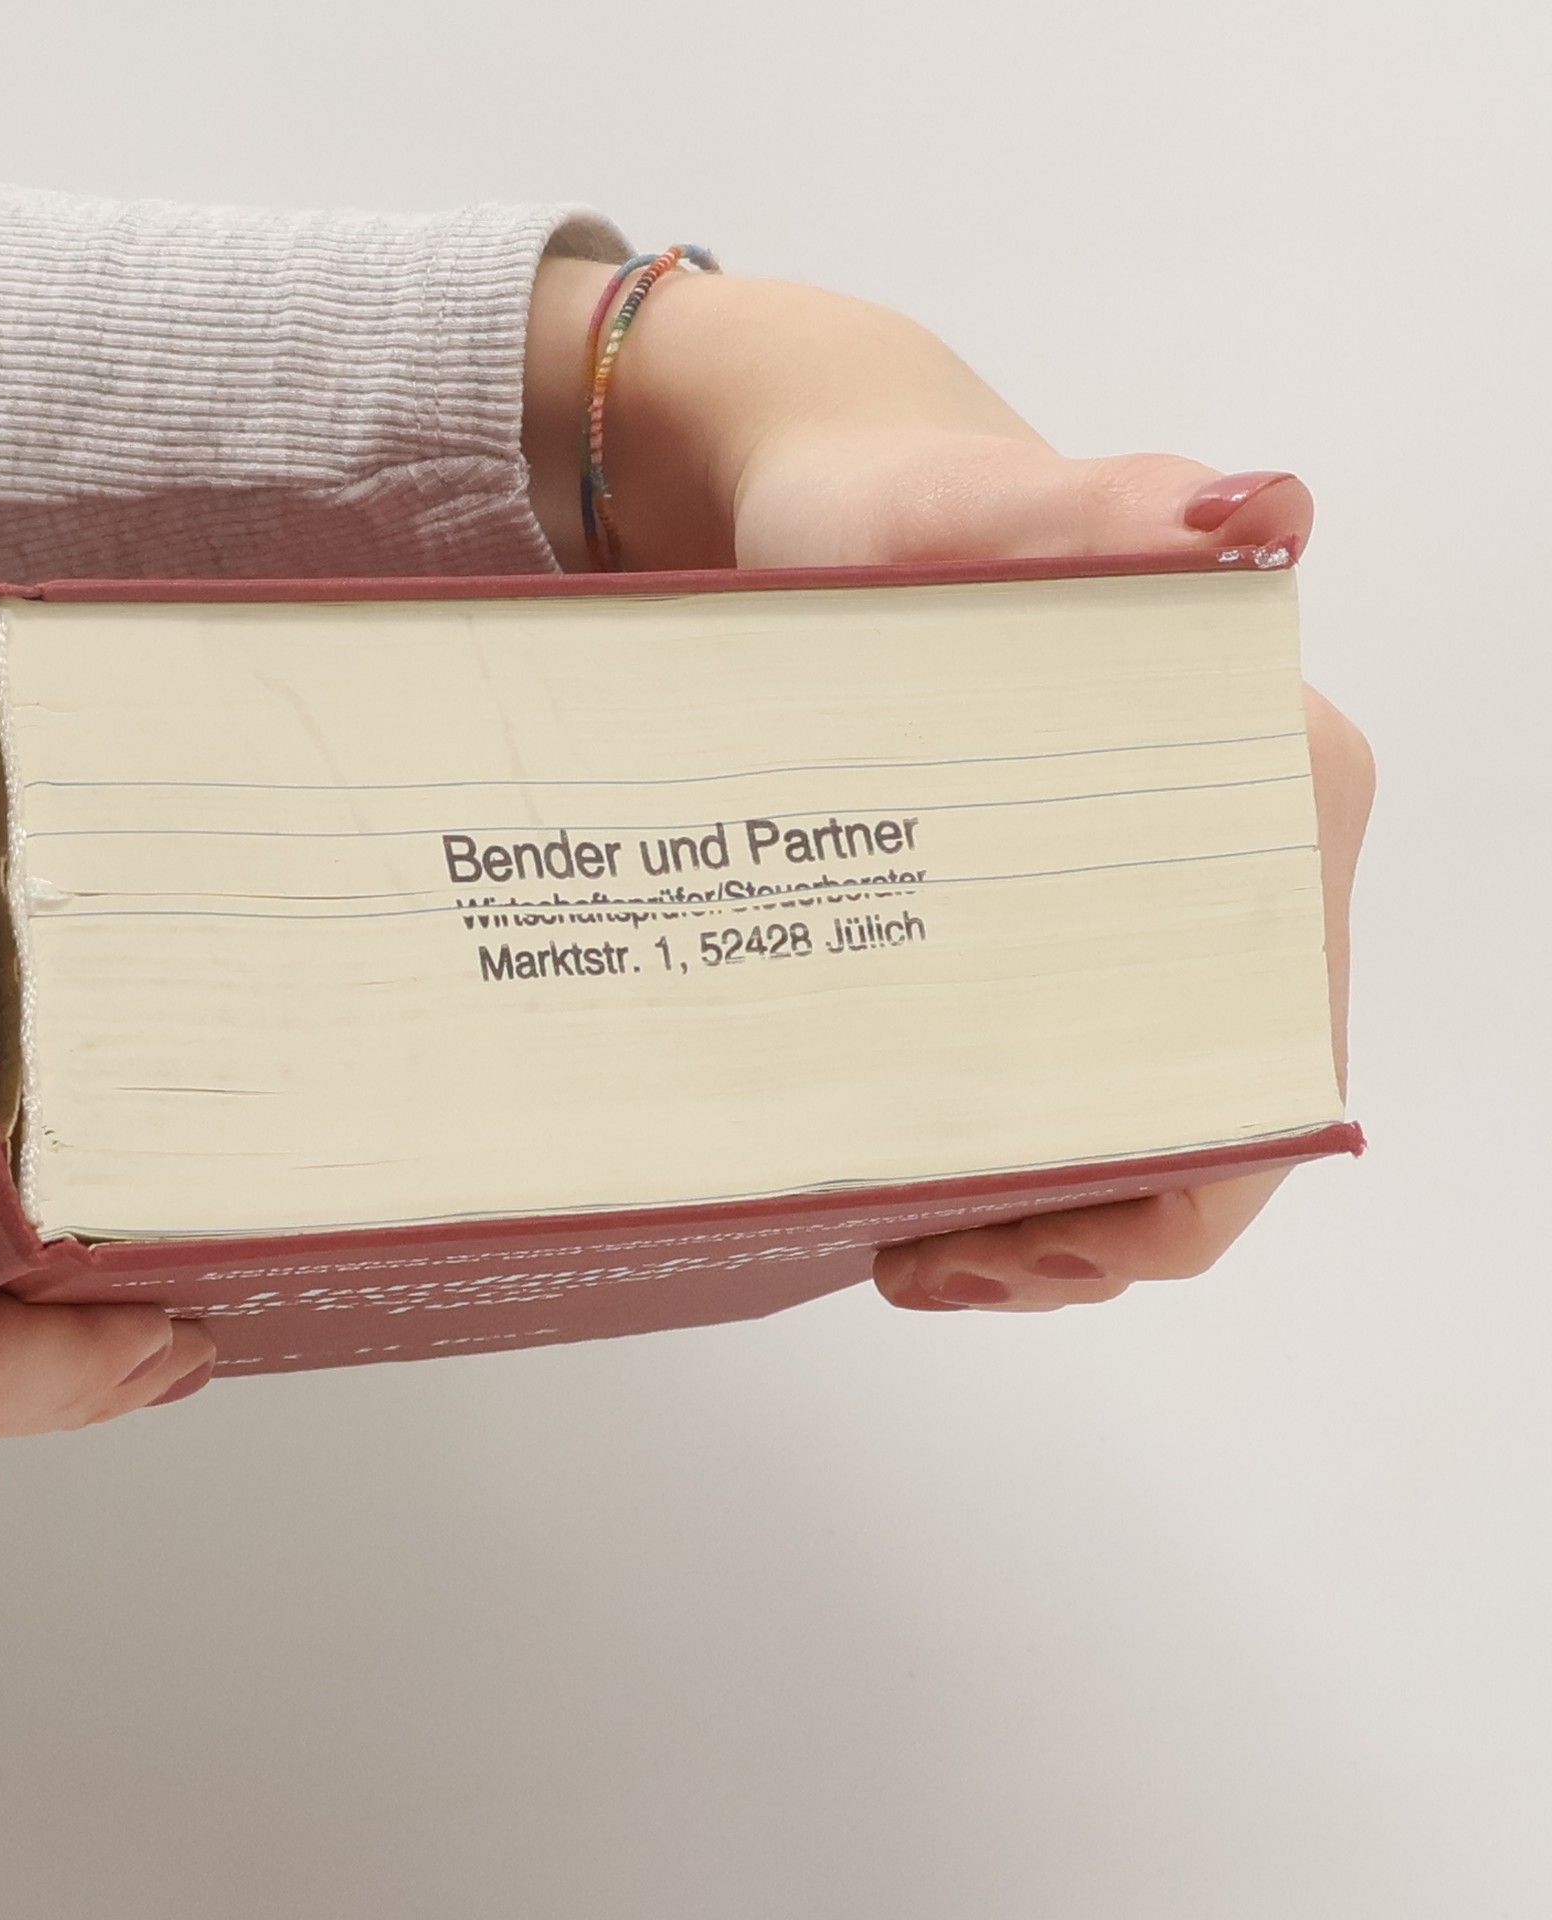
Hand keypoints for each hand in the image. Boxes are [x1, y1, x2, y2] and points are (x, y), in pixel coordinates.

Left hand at [523, 261, 1375, 1312]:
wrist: (828, 511)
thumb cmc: (894, 513)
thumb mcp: (976, 512)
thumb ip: (1105, 510)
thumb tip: (1257, 515)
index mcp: (1281, 796)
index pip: (1277, 1068)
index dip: (1166, 1194)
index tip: (1006, 1237)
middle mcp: (1249, 865)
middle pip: (1214, 1124)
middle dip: (1087, 1230)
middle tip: (926, 1261)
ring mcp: (1162, 902)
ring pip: (1148, 1123)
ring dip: (1044, 1216)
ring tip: (907, 1241)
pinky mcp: (1072, 921)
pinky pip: (1076, 1081)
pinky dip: (1007, 1159)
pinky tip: (907, 1178)